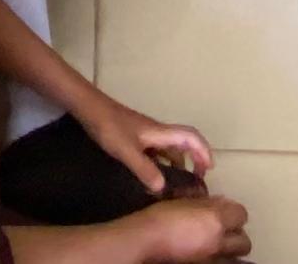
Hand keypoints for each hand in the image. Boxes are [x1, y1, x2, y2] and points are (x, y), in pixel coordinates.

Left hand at [79, 101, 215, 195]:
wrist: (89, 108)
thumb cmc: (109, 126)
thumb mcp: (127, 151)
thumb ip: (145, 169)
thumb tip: (162, 188)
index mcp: (160, 132)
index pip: (191, 137)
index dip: (204, 151)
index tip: (209, 169)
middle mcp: (157, 131)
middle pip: (183, 142)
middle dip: (194, 159)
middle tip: (194, 180)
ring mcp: (145, 133)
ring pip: (168, 148)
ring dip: (176, 162)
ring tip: (173, 183)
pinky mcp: (134, 136)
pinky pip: (155, 150)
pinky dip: (159, 162)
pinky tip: (149, 176)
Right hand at [124, 196, 253, 260]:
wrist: (145, 242)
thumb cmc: (160, 217)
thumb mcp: (183, 200)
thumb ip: (205, 202)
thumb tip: (220, 202)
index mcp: (215, 219)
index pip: (241, 214)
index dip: (233, 211)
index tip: (224, 209)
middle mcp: (219, 241)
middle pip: (244, 241)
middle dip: (237, 235)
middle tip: (224, 230)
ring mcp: (213, 258)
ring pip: (236, 256)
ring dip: (231, 250)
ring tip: (219, 244)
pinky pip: (222, 262)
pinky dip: (220, 258)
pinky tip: (209, 253)